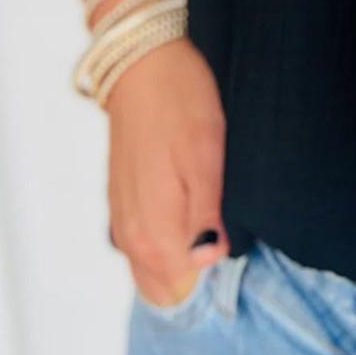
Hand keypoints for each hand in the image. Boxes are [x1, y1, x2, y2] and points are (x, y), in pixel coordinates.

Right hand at [105, 38, 228, 307]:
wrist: (143, 65)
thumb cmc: (180, 103)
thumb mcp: (206, 153)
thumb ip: (206, 212)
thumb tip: (208, 258)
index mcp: (153, 227)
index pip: (181, 289)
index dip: (213, 274)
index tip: (232, 245)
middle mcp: (130, 233)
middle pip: (164, 288)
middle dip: (197, 276)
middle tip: (225, 233)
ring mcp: (123, 218)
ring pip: (151, 270)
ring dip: (182, 261)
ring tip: (213, 223)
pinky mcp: (123, 203)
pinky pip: (143, 247)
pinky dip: (167, 245)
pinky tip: (192, 217)